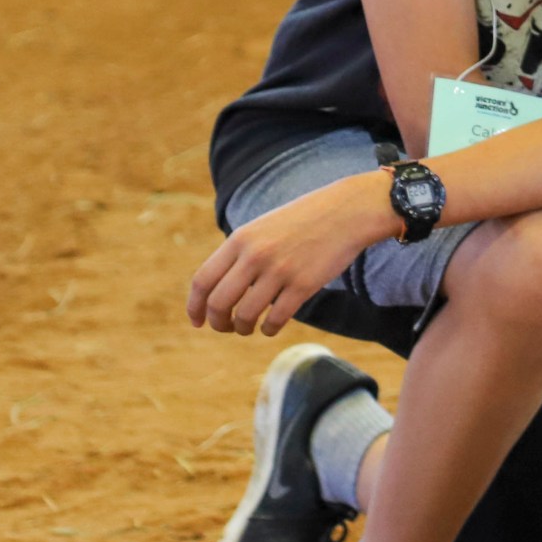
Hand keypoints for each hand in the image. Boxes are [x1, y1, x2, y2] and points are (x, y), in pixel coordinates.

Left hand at [188, 171, 397, 335]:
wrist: (346, 212)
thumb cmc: (303, 221)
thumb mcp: (262, 229)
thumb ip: (240, 254)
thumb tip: (219, 290)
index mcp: (240, 239)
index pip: (203, 280)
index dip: (195, 306)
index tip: (197, 321)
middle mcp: (255, 255)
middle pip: (220, 302)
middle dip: (218, 323)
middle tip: (225, 328)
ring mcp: (280, 270)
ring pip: (246, 315)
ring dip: (243, 328)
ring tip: (248, 328)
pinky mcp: (304, 284)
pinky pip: (277, 318)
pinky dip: (269, 329)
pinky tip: (270, 328)